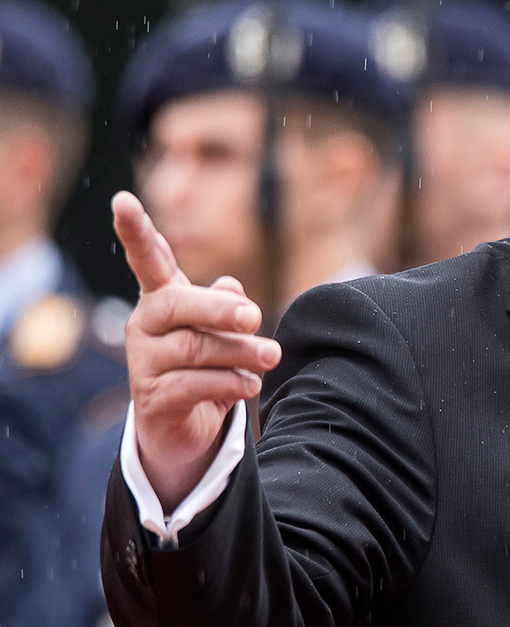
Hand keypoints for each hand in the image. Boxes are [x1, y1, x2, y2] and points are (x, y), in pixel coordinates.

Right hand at [112, 191, 281, 509]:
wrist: (187, 426)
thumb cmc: (210, 364)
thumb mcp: (224, 331)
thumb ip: (228, 305)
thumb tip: (230, 286)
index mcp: (164, 298)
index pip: (149, 260)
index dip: (136, 231)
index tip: (121, 200)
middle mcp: (146, 324)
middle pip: (178, 304)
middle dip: (219, 309)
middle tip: (255, 318)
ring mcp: (143, 362)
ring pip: (194, 348)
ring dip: (240, 352)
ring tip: (270, 357)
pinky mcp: (151, 398)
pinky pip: (193, 385)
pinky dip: (229, 384)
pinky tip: (250, 386)